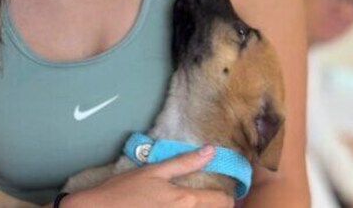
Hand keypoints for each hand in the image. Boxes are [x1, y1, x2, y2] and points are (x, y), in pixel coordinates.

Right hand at [64, 147, 233, 207]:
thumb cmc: (124, 190)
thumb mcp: (154, 171)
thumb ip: (184, 162)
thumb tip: (211, 150)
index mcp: (185, 200)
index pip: (222, 202)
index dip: (227, 197)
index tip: (224, 192)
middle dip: (217, 205)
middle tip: (208, 199)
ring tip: (191, 203)